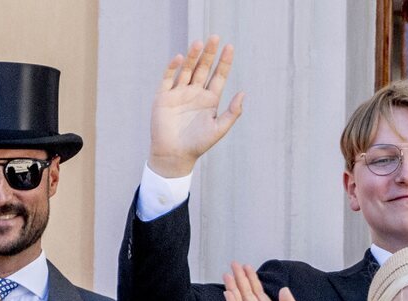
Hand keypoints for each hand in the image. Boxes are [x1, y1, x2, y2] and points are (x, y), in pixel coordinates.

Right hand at [149, 36, 243, 177]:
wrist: (174, 156)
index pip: (218, 76)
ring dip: (192, 57)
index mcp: (209, 100)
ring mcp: (178, 94)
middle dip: (209, 54)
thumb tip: (243, 93)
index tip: (230, 47)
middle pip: (203, 68)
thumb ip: (232, 112)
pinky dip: (172, 68)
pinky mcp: (163, 97)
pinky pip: (168, 79)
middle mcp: (194, 93)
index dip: (224, 62)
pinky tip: (179, 58)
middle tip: (215, 37)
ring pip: (186, 70)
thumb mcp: (219, 129)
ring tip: (199, 43)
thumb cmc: (198, 145)